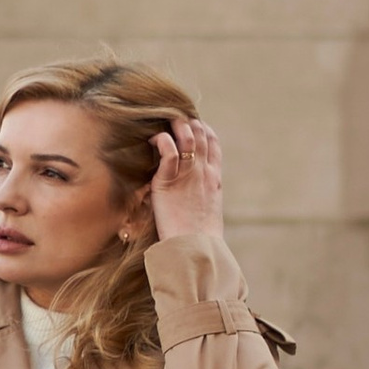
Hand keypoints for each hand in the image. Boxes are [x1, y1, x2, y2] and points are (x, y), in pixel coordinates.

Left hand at [146, 115, 224, 245]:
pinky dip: (162, 140)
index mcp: (214, 178)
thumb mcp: (208, 211)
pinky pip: (169, 151)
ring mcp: (189, 174)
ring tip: (163, 124)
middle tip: (173, 120)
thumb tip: (194, 196)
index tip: (192, 125)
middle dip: (188, 122)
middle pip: (201, 134)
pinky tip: (154, 139)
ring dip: (176, 126)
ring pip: (188, 137)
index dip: (203, 129)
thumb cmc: (200, 237)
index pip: (214, 143)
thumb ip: (202, 196)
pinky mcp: (169, 180)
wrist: (196, 247)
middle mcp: (204, 172)